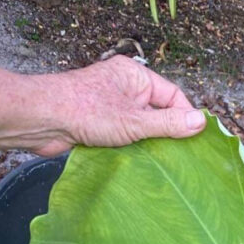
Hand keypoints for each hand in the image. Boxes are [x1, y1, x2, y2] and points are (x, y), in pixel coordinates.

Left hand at [35, 55, 205, 155]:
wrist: (42, 121)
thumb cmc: (86, 111)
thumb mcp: (135, 120)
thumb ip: (168, 124)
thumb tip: (201, 122)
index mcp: (135, 76)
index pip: (172, 96)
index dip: (185, 118)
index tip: (196, 142)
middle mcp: (124, 89)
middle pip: (158, 113)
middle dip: (168, 135)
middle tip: (183, 160)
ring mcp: (112, 108)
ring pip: (141, 129)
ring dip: (149, 146)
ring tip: (164, 166)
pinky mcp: (100, 126)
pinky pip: (126, 139)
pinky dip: (133, 151)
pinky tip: (142, 167)